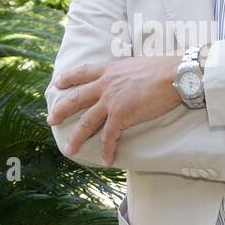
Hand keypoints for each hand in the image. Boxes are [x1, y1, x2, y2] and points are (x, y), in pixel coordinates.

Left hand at [47, 54, 181, 165]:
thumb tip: (131, 78)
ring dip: (76, 137)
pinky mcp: (121, 115)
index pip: (83, 72)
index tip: (57, 82)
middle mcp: (106, 84)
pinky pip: (110, 136)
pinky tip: (106, 160)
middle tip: (50, 120)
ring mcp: (111, 100)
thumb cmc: (164, 69)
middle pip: (76, 98)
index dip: (68, 77)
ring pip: (87, 122)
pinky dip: (107, 149)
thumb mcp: (138, 64)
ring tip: (69, 149)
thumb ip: (128, 73)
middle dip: (61, 110)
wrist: (174, 75)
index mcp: (110, 70)